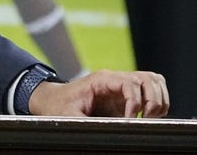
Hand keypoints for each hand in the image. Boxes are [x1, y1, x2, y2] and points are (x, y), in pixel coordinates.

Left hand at [29, 70, 169, 117]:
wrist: (52, 101)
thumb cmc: (58, 106)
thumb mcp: (68, 116)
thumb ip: (87, 124)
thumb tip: (106, 132)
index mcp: (101, 80)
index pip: (131, 82)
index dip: (136, 101)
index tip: (131, 119)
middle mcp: (114, 80)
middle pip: (148, 79)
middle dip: (153, 101)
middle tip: (146, 119)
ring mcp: (121, 87)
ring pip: (153, 82)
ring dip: (158, 100)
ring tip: (149, 118)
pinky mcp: (125, 97)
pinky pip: (150, 91)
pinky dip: (157, 103)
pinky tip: (147, 117)